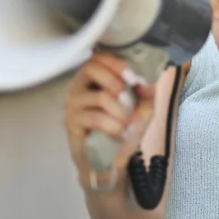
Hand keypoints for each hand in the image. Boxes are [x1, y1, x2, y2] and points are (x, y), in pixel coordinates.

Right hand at [63, 51, 155, 189]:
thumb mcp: (143, 108)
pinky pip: (94, 118)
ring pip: (98, 96)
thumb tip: (146, 82)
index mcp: (94, 78)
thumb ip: (147, 92)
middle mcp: (79, 87)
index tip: (132, 76)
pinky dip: (113, 125)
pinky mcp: (71, 124)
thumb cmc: (125, 128)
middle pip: (90, 68)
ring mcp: (72, 105)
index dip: (115, 62)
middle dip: (116, 81)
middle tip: (129, 100)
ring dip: (120, 110)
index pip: (98, 57)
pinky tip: (121, 133)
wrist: (111, 161)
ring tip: (128, 123)